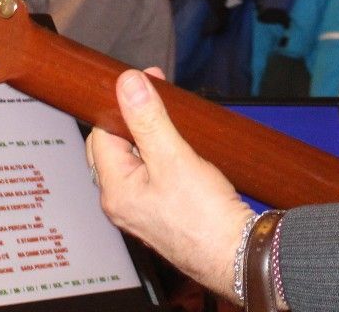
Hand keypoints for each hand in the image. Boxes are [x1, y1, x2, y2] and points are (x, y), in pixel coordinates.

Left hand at [87, 68, 255, 299]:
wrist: (236, 256)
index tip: (143, 82)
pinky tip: (179, 146)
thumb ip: (147, 119)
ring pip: (134, 159)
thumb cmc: (204, 217)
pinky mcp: (162, 213)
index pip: (102, 134)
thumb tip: (127, 84)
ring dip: (148, 135)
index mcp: (115, 190)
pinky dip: (159, 154)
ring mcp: (141, 210)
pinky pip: (150, 174)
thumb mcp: (174, 158)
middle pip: (115, 146)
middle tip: (156, 94)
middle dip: (132, 118)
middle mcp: (122, 203)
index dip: (120, 105)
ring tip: (172, 116)